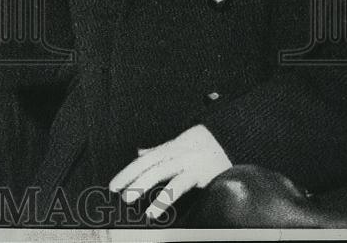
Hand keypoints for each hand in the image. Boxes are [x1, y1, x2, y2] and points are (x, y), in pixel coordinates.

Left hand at [109, 124, 232, 219]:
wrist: (233, 136)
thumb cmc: (205, 141)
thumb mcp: (179, 142)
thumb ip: (158, 149)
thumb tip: (139, 152)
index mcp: (169, 148)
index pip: (143, 160)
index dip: (127, 172)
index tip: (114, 184)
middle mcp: (175, 153)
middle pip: (147, 165)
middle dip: (130, 177)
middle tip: (116, 191)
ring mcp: (186, 162)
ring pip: (159, 172)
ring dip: (142, 185)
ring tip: (129, 199)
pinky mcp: (198, 173)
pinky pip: (178, 186)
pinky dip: (164, 198)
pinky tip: (154, 210)